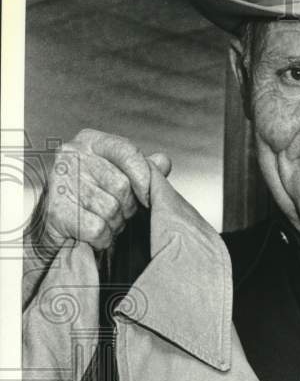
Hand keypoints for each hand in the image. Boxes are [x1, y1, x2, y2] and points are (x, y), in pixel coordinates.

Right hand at [36, 129, 171, 255]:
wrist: (57, 227)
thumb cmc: (92, 199)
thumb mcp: (119, 176)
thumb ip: (143, 169)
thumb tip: (163, 162)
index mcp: (91, 141)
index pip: (128, 152)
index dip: (145, 177)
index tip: (149, 197)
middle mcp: (72, 155)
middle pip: (122, 185)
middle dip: (127, 206)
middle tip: (118, 212)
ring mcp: (60, 181)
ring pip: (111, 209)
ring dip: (115, 224)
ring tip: (105, 221)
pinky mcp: (56, 210)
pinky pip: (97, 229)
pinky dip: (103, 238)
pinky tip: (94, 234)